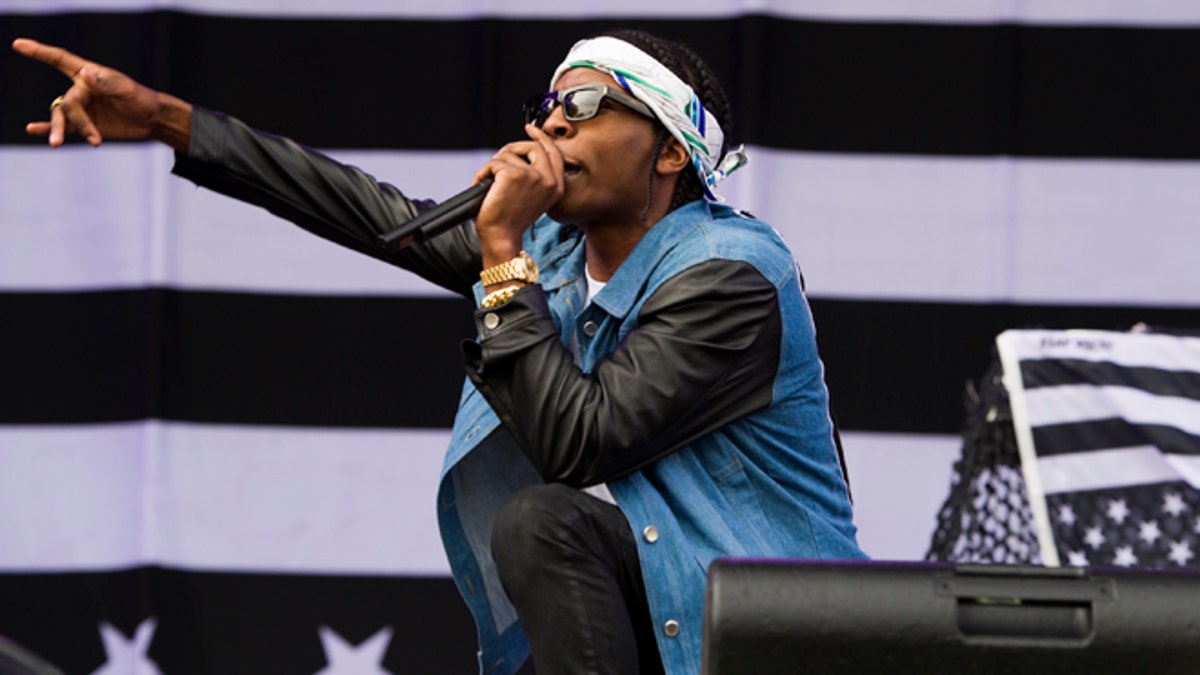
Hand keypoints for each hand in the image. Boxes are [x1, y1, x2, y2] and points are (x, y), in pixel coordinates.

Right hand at [12, 38, 190, 149]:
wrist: (151, 119)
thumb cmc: (140, 98)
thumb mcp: (125, 89)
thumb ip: (105, 83)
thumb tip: (85, 75)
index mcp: (87, 75)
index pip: (60, 60)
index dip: (39, 52)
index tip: (19, 45)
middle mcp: (80, 90)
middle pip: (68, 104)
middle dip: (76, 122)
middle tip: (93, 139)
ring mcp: (81, 109)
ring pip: (62, 118)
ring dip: (58, 130)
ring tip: (56, 144)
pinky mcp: (85, 125)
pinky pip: (65, 127)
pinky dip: (46, 128)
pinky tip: (32, 130)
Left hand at [472, 124, 564, 267]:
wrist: (501, 239)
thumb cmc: (510, 224)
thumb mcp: (532, 199)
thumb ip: (535, 178)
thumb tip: (519, 156)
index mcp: (557, 187)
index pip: (554, 152)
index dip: (542, 138)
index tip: (531, 129)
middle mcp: (549, 180)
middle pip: (533, 146)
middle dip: (512, 148)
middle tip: (499, 159)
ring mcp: (533, 175)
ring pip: (509, 154)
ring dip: (494, 166)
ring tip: (489, 185)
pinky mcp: (514, 174)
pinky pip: (494, 162)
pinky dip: (482, 173)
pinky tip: (481, 187)